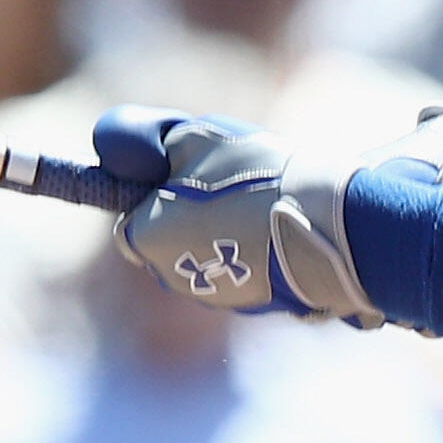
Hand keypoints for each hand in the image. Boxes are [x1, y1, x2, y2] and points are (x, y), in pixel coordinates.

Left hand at [99, 106, 375, 323]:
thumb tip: (120, 145)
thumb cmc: (252, 175)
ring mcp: (214, 297)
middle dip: (189, 218)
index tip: (184, 177)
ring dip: (222, 236)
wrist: (322, 224)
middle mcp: (171, 278)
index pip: (131, 223)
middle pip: (168, 244)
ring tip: (260, 205)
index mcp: (144, 238)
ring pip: (207, 260)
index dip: (154, 197)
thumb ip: (150, 141)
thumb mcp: (193, 136)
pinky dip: (251, 255)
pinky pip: (241, 275)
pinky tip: (278, 230)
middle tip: (227, 186)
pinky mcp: (252, 306)